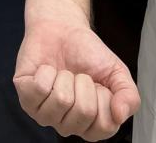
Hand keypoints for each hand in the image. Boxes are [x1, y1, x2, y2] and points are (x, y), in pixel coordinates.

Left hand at [14, 13, 139, 140]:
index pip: (104, 126)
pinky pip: (38, 89)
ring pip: (60, 101)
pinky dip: (46, 71)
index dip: (105, 98)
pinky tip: (47, 70)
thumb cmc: (88, 54)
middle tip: (79, 74)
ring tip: (63, 72)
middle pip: (82, 112)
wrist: (62, 29)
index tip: (99, 84)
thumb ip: (129, 96)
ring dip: (65, 77)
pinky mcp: (26, 98)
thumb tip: (120, 114)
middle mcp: (67, 124)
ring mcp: (45, 114)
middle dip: (84, 83)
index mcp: (91, 124)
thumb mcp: (117, 73)